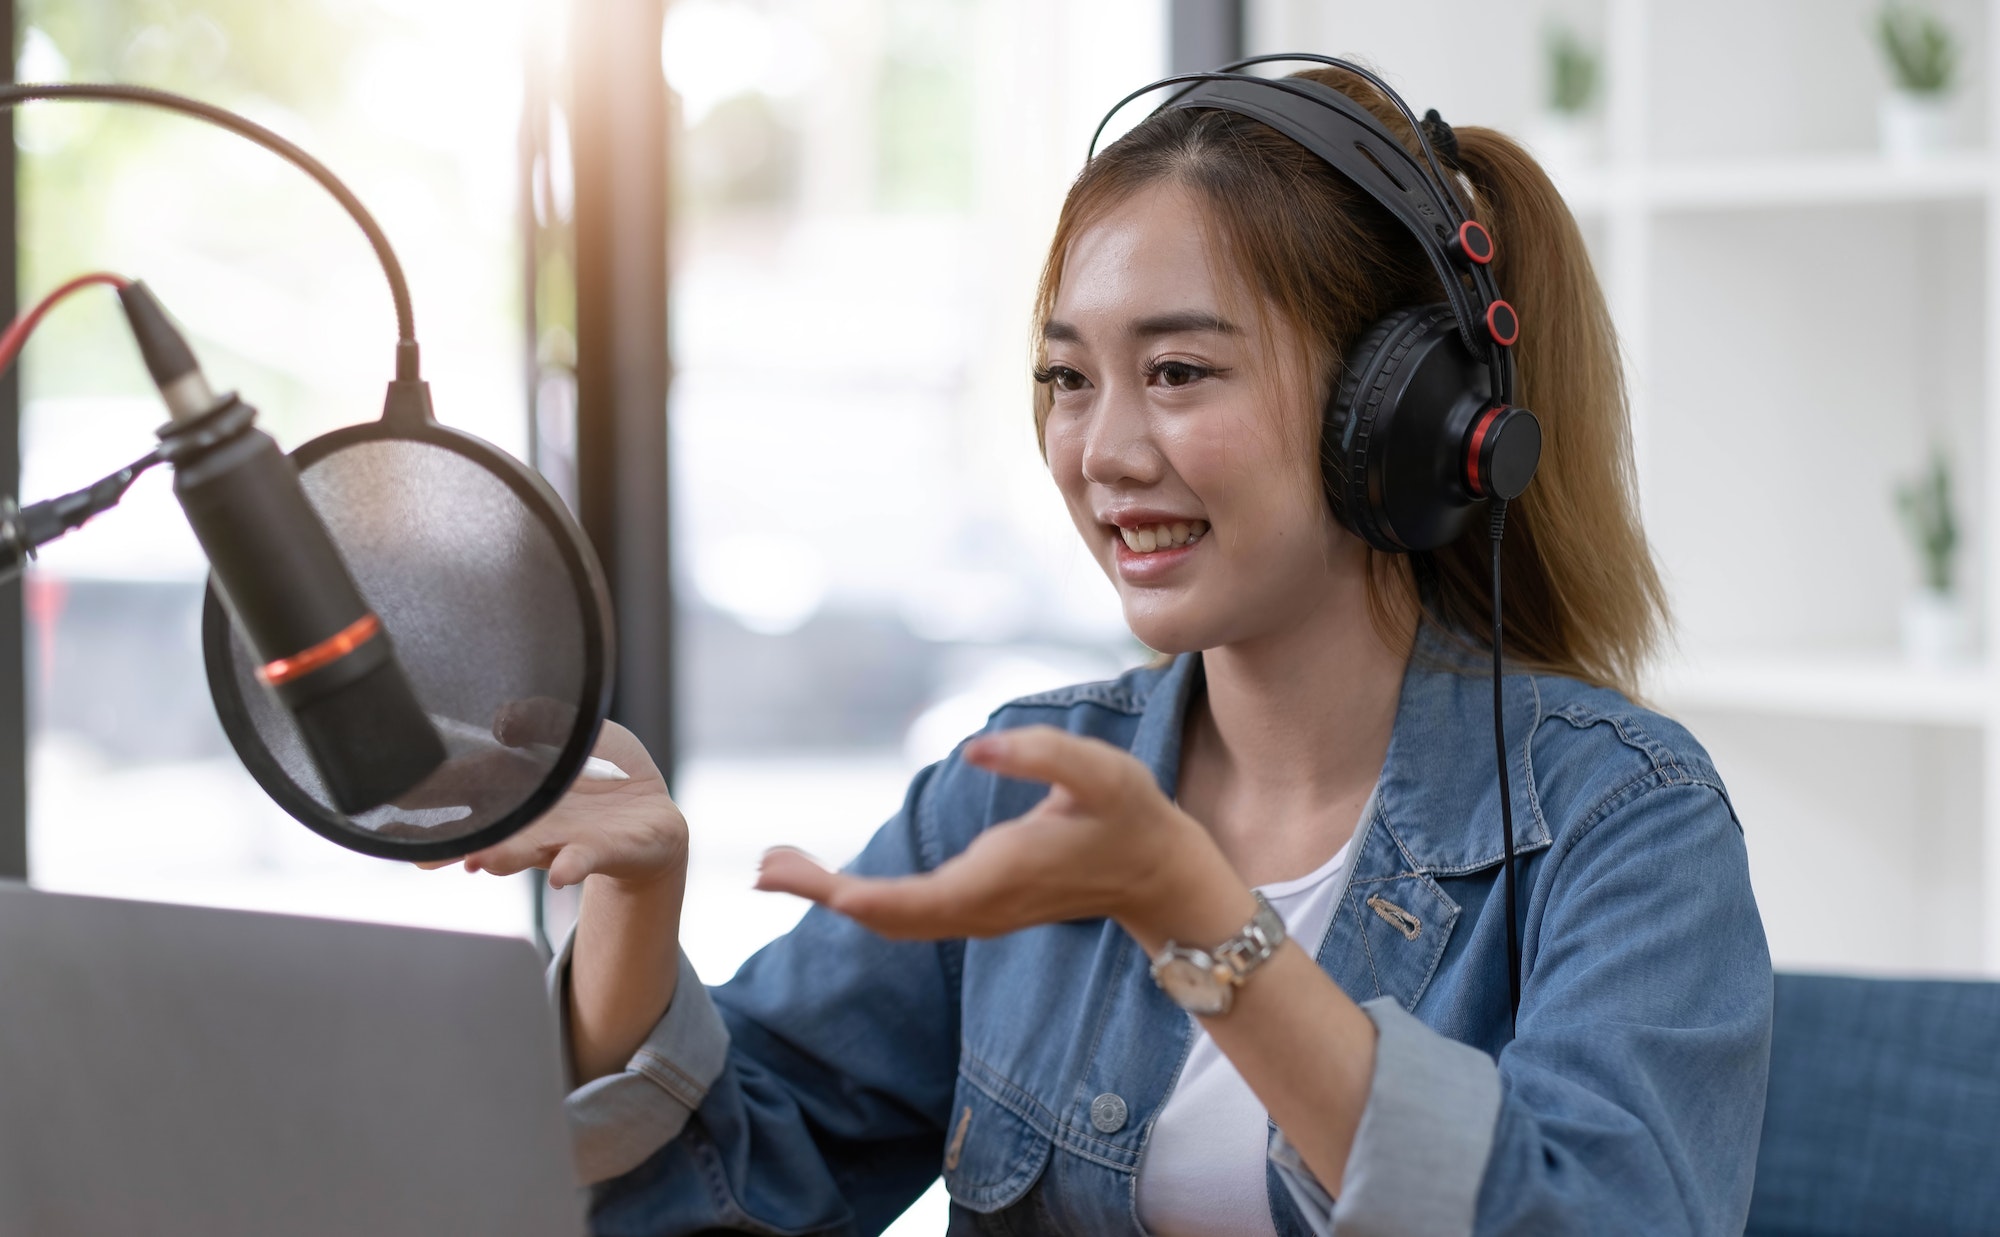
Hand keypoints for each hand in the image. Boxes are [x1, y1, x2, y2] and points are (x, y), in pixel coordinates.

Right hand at [416, 702, 685, 890]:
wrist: (654, 818)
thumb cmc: (606, 773)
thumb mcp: (577, 729)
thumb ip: (540, 717)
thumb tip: (502, 723)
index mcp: (516, 789)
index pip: (462, 789)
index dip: (426, 799)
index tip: (388, 808)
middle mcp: (530, 822)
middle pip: (485, 831)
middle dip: (454, 843)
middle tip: (423, 853)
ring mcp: (565, 839)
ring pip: (528, 849)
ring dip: (504, 856)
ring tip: (482, 861)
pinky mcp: (603, 850)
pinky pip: (585, 858)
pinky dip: (572, 864)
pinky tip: (560, 873)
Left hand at [756, 725, 1222, 941]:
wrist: (1160, 873)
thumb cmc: (1130, 816)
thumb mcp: (1099, 773)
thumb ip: (1041, 755)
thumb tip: (977, 746)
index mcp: (991, 882)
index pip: (896, 903)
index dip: (837, 892)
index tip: (786, 874)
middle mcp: (975, 910)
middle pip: (880, 917)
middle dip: (819, 894)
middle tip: (762, 865)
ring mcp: (975, 914)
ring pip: (890, 919)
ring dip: (834, 896)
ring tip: (781, 865)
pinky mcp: (978, 907)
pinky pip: (907, 912)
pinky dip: (862, 898)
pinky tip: (836, 877)